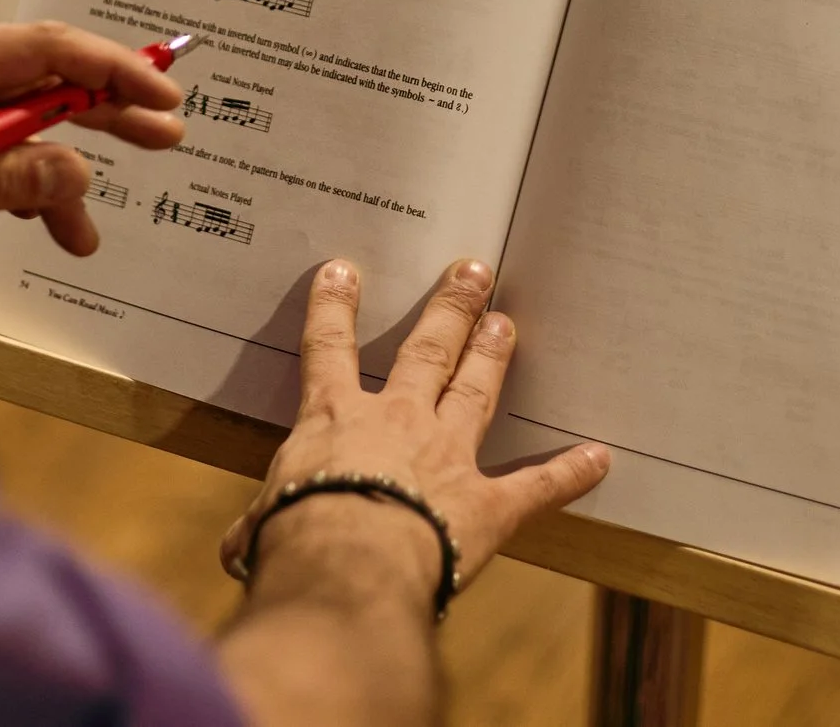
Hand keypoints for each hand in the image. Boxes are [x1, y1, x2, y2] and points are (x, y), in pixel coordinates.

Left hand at [0, 19, 183, 250]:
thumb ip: (1, 179)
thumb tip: (75, 176)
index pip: (47, 50)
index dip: (114, 71)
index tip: (161, 98)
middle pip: (37, 73)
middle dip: (102, 109)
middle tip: (163, 137)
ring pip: (5, 106)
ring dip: (47, 159)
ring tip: (80, 227)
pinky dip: (2, 159)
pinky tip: (17, 203)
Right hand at [219, 258, 610, 607]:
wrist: (349, 567)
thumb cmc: (296, 540)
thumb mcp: (260, 527)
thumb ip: (258, 528)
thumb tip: (240, 549)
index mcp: (334, 420)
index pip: (329, 351)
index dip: (335, 310)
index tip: (343, 272)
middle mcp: (398, 421)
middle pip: (428, 352)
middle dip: (451, 310)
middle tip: (474, 272)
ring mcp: (449, 456)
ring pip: (477, 391)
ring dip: (494, 355)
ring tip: (507, 323)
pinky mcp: (489, 506)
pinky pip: (535, 486)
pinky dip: (569, 473)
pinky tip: (599, 457)